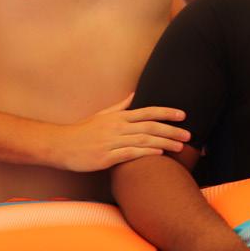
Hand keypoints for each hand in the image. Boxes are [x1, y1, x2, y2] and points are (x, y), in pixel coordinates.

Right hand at [54, 95, 191, 170]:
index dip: (167, 113)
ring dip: (164, 143)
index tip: (183, 115)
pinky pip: (129, 154)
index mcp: (119, 117)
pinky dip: (145, 154)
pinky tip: (159, 155)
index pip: (148, 112)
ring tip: (180, 147)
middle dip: (172, 130)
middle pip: (150, 127)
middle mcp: (117, 127)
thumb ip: (121, 106)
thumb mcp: (102, 115)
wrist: (59, 145)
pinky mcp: (105, 157)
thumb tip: (135, 93)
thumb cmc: (83, 131)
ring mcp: (111, 142)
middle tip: (189, 135)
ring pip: (143, 141)